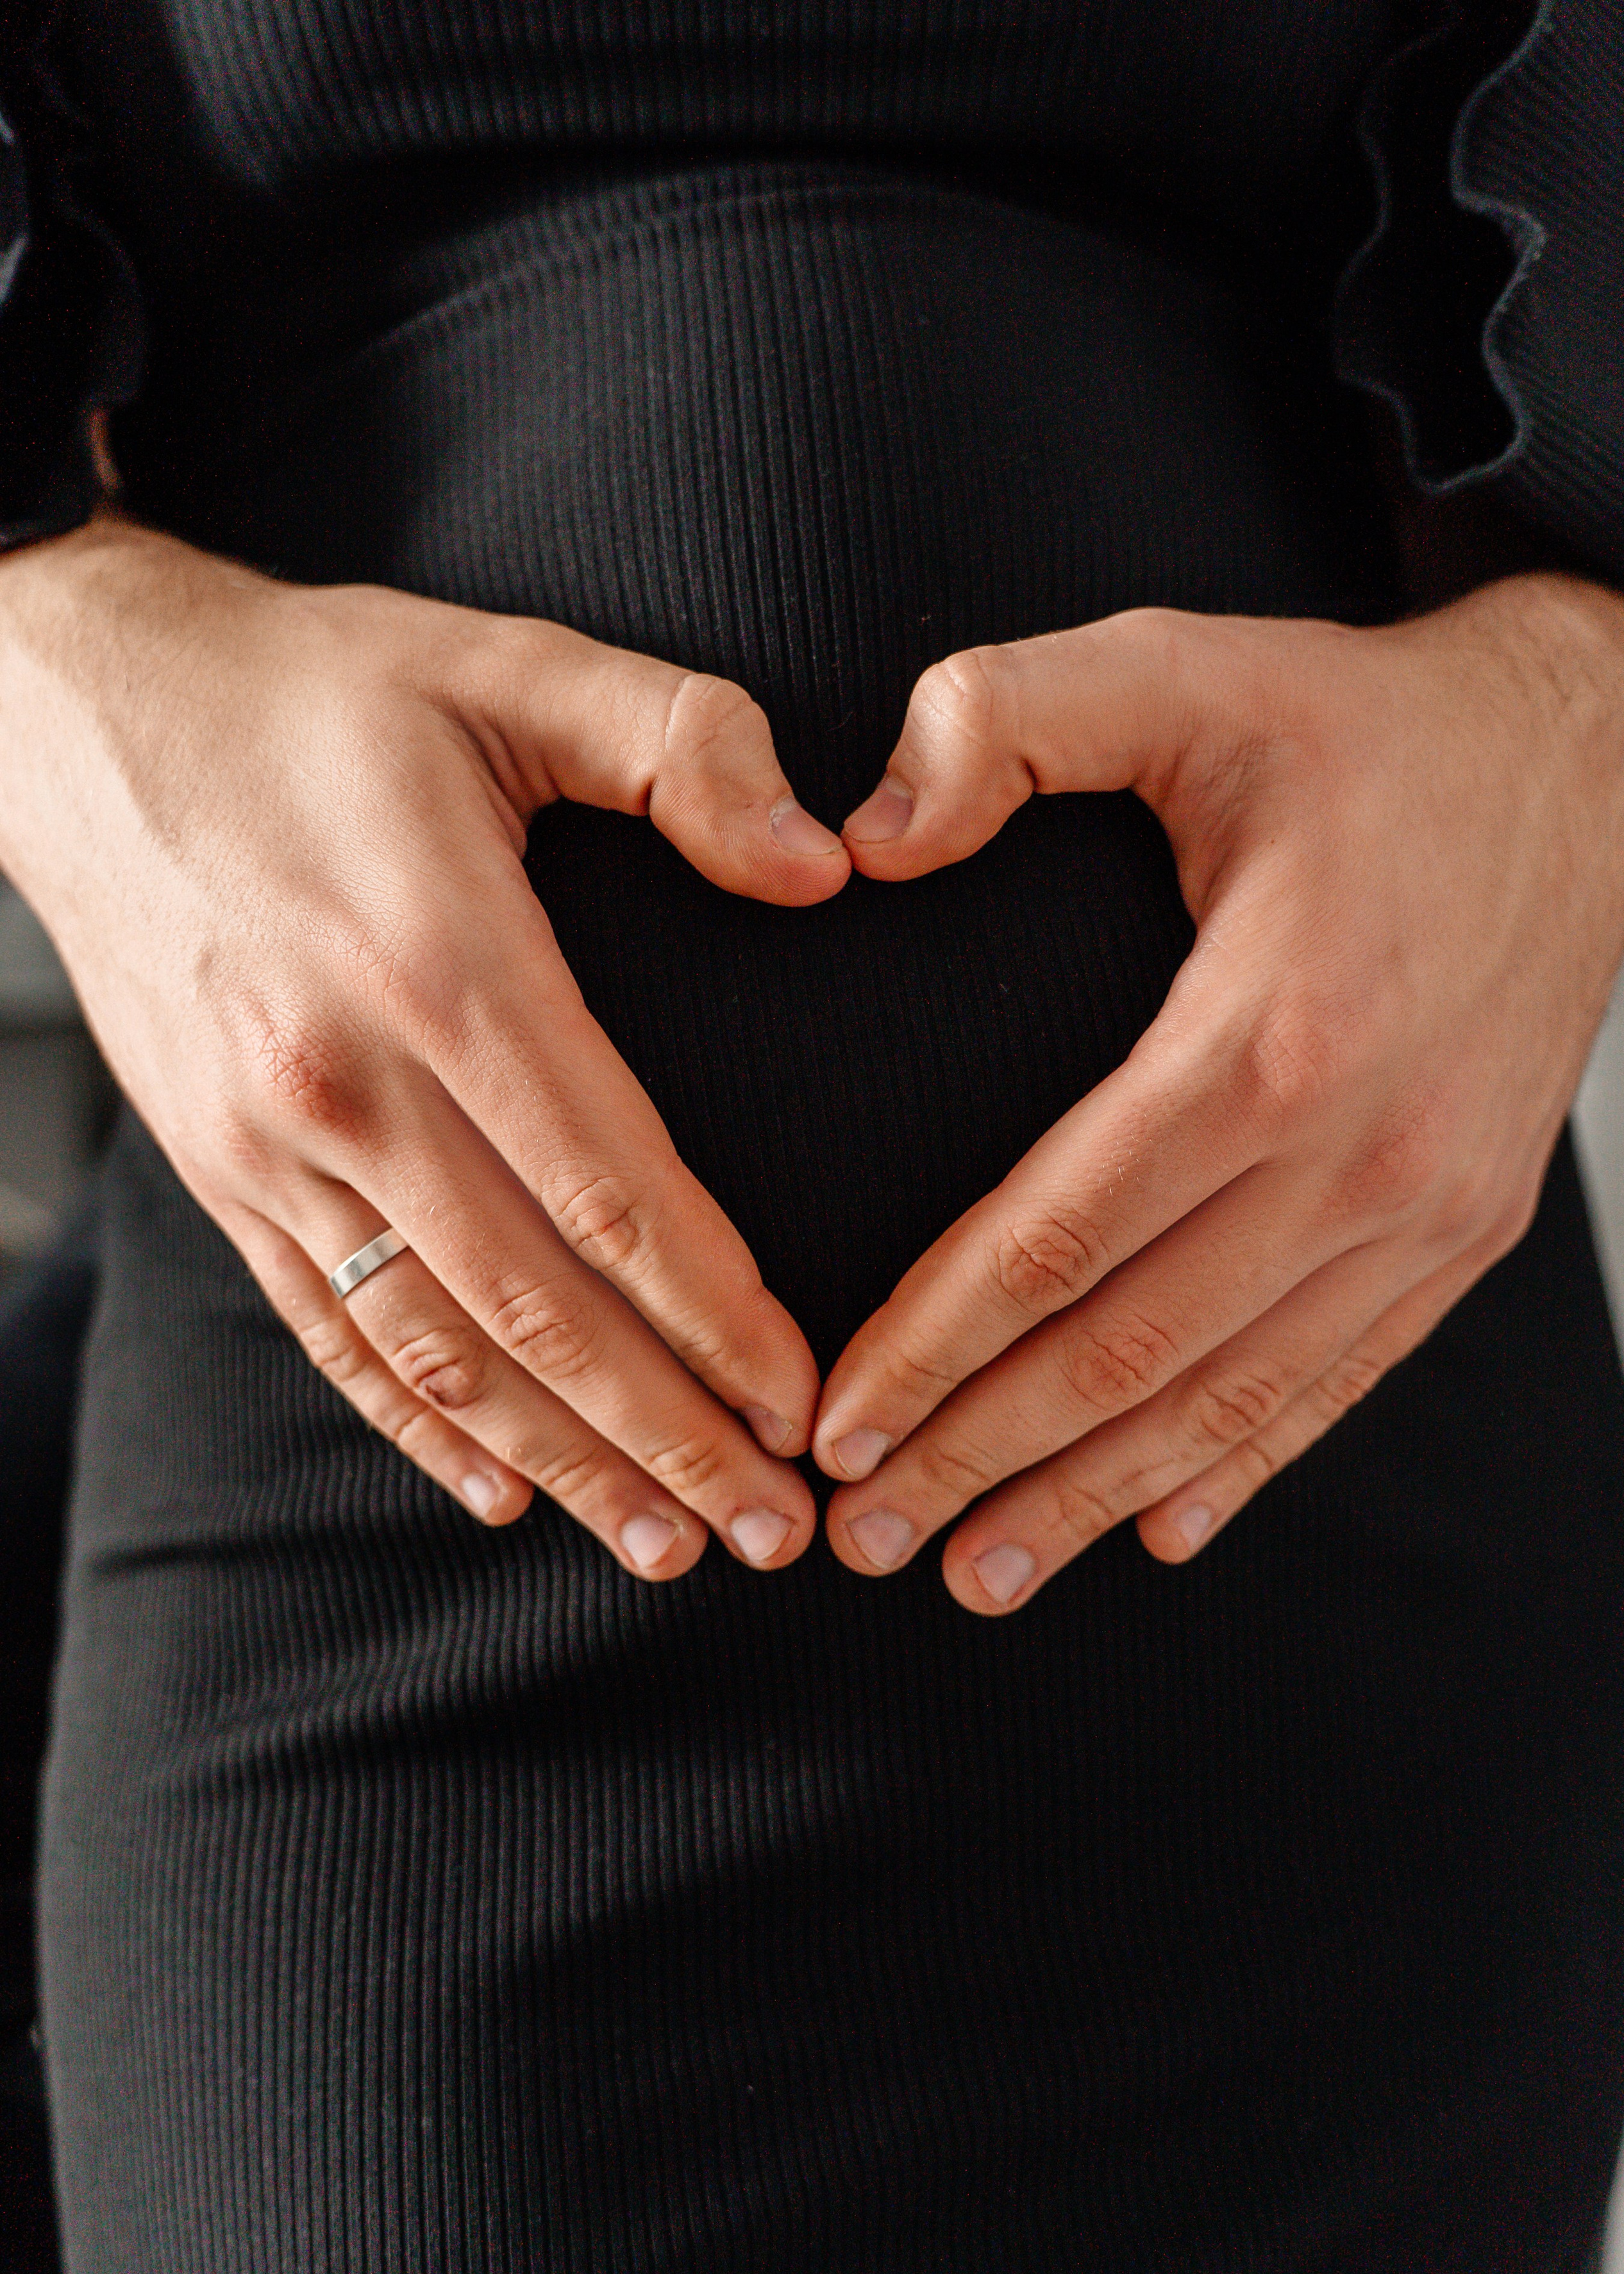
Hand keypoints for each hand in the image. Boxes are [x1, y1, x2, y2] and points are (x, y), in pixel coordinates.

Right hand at [0, 515, 851, 1575]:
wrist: (83, 713)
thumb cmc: (317, 692)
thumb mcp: (507, 664)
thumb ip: (679, 745)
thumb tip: (823, 861)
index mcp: (440, 963)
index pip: (612, 1188)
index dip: (717, 1314)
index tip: (804, 1402)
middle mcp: (346, 1081)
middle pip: (535, 1306)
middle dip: (667, 1432)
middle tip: (773, 1527)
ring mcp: (268, 1144)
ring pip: (436, 1347)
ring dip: (561, 1460)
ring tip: (665, 1543)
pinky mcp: (218, 1171)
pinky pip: (329, 1331)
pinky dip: (416, 1425)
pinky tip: (499, 1491)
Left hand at [815, 577, 1623, 1610]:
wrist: (1589, 758)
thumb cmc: (1359, 722)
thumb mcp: (1179, 667)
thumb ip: (1004, 720)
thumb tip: (864, 838)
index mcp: (1269, 1033)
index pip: (1061, 1235)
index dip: (935, 1343)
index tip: (837, 1422)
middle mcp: (1360, 1153)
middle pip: (1132, 1350)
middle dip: (983, 1456)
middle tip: (866, 1537)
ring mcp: (1430, 1209)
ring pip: (1230, 1396)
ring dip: (1093, 1494)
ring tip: (978, 1574)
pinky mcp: (1469, 1230)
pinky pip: (1339, 1380)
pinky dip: (1243, 1464)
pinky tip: (1156, 1529)